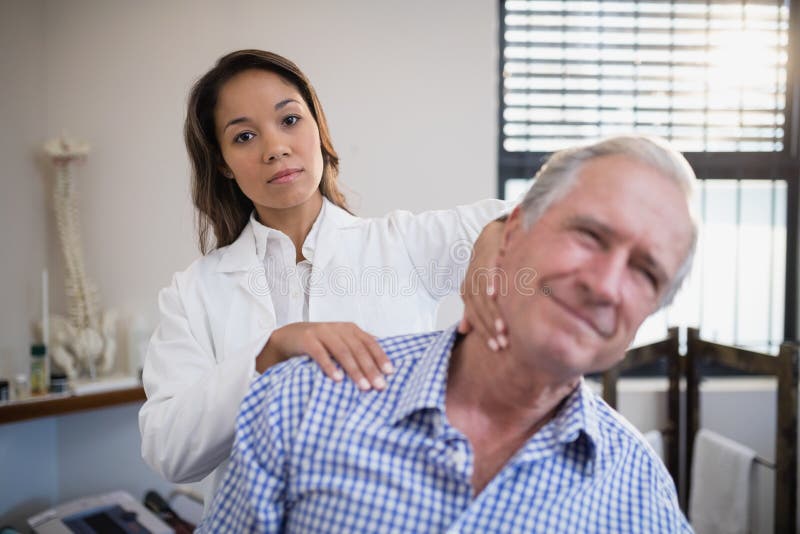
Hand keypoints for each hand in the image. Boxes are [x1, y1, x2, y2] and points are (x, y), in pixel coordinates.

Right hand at [256, 322, 393, 390]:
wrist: (289, 337)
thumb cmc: (320, 343)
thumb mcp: (341, 342)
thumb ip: (359, 348)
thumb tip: (384, 363)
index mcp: (350, 329)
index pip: (370, 342)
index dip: (380, 357)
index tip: (390, 373)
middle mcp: (338, 328)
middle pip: (358, 349)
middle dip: (370, 368)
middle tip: (379, 386)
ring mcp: (322, 332)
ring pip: (342, 351)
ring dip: (354, 370)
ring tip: (363, 386)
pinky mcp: (306, 339)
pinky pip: (320, 354)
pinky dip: (329, 366)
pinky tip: (337, 379)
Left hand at [459, 219, 507, 350]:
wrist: (493, 236)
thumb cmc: (487, 267)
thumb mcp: (476, 289)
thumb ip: (470, 310)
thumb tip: (462, 331)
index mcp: (467, 292)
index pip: (474, 317)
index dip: (484, 333)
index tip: (495, 347)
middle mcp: (471, 283)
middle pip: (479, 310)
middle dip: (491, 328)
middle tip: (503, 345)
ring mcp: (480, 270)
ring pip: (484, 296)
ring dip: (494, 314)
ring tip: (505, 330)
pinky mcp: (490, 257)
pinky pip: (490, 273)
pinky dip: (492, 284)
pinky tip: (497, 296)